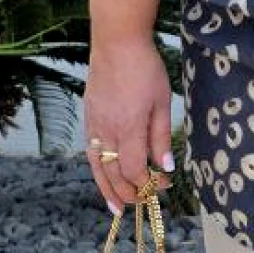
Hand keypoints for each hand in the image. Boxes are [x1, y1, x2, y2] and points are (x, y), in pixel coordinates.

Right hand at [82, 34, 174, 214]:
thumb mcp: (162, 102)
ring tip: (117, 208)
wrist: (116, 43)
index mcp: (129, 127)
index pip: (135, 169)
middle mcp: (107, 131)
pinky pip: (91, 152)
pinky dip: (97, 170)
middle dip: (130, 192)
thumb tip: (165, 166)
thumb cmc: (145, 69)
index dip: (148, 184)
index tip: (164, 185)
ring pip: (97, 166)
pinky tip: (104, 178)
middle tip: (144, 202)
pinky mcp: (88, 118)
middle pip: (115, 173)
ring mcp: (94, 125)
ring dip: (108, 189)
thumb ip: (160, 137)